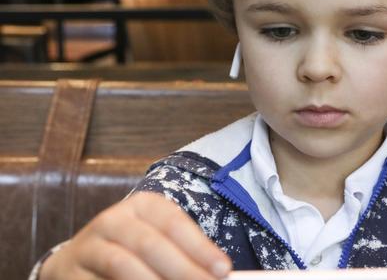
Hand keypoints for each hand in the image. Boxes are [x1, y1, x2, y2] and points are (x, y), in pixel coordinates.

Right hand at [40, 192, 231, 278]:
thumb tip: (219, 274)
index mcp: (143, 205)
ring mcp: (89, 244)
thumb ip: (186, 256)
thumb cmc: (134, 250)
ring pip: (123, 264)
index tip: (223, 270)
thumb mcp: (160, 241)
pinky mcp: (71, 271)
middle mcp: (114, 218)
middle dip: (183, 269)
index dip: (200, 248)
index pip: (175, 223)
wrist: (78, 261)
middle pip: (151, 244)